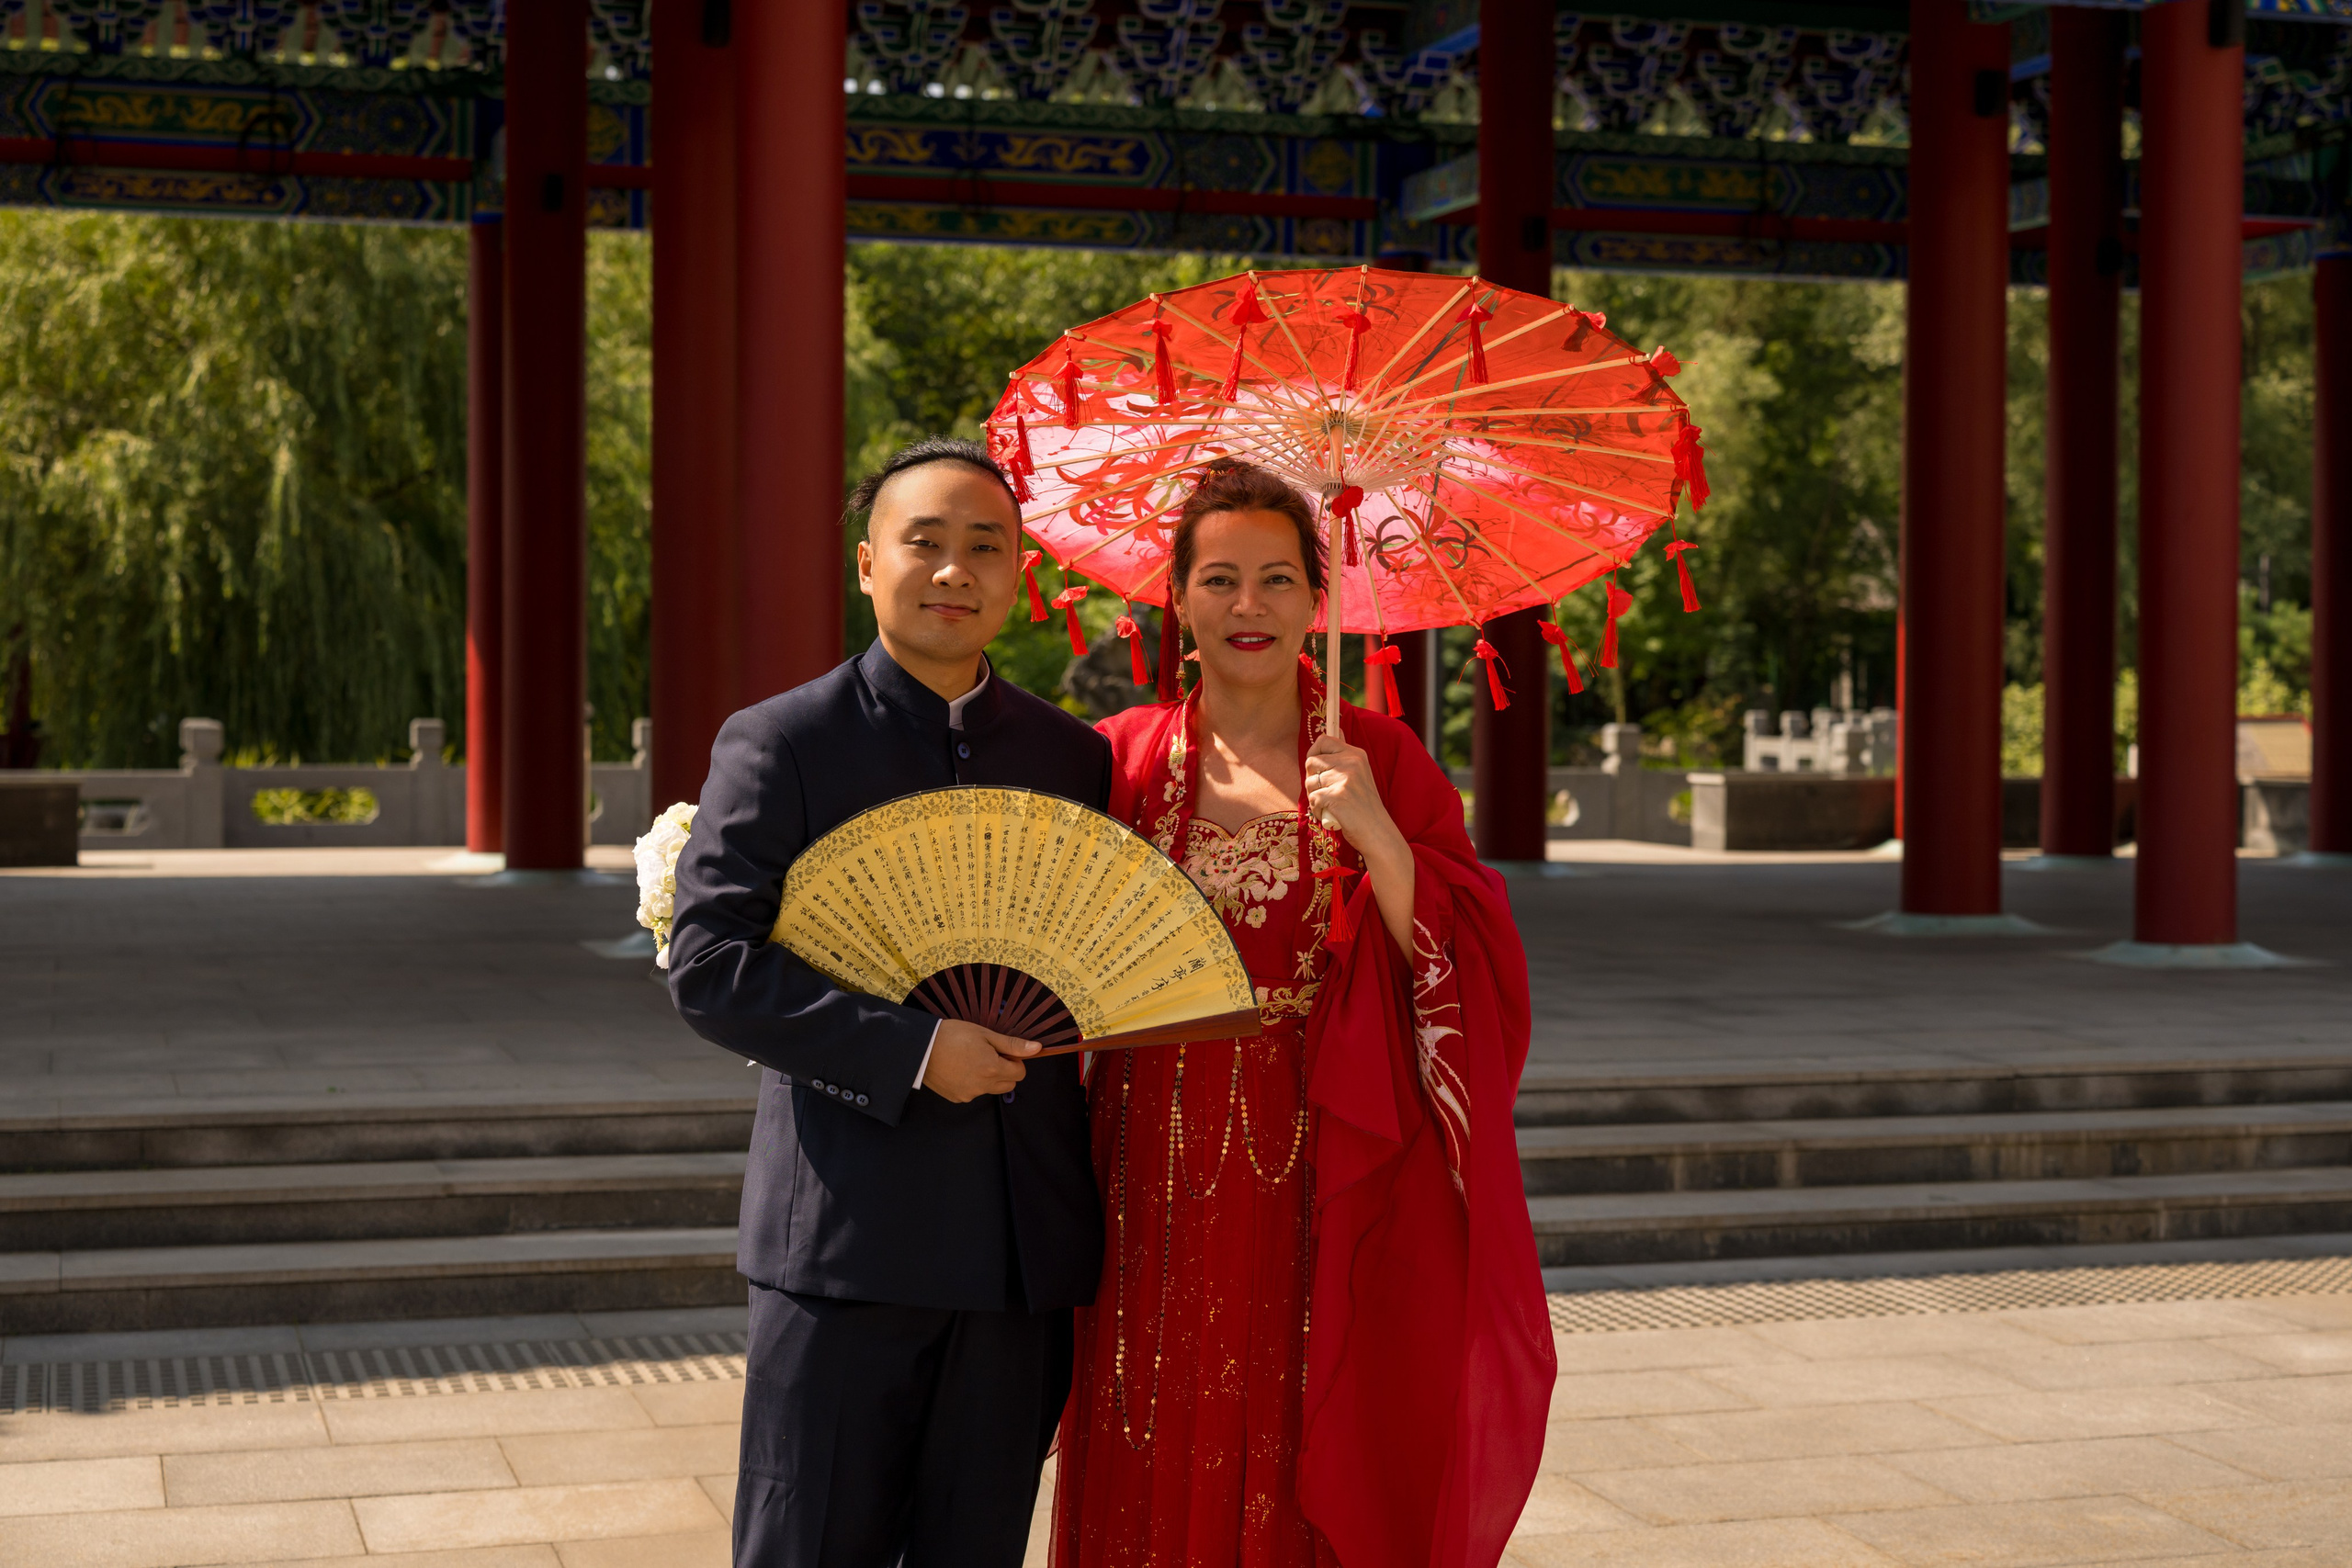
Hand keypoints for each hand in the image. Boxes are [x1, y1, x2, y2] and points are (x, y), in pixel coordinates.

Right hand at [922, 1019, 1037, 1102]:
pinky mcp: (957, 1098)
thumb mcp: (985, 1034)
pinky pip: (974, 1093)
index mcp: (993, 1069)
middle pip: (1009, 1084)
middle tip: (988, 1055)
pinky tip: (960, 1069)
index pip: (1020, 1073)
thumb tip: (1037, 1049)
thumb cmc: (953, 1036)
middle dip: (1004, 1071)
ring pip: (991, 1089)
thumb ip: (1012, 1045)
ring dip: (989, 1078)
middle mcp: (983, 1086)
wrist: (920, 1048)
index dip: (1014, 1061)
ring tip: (971, 1060)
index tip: (1000, 1051)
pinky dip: (973, 1083)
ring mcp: (969, 1094)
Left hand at [1305, 734, 1402, 850]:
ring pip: (1309, 782)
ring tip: (1329, 805)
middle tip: (1324, 792)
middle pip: (1311, 761)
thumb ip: (1345, 755)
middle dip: (1311, 779)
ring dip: (1314, 797)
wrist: (1377, 831)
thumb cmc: (1364, 805)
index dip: (1314, 753)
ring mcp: (1345, 779)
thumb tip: (1337, 729)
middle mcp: (1351, 762)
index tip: (1317, 767)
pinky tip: (1329, 814)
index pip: (1324, 740)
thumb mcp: (1359, 773)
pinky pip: (1313, 799)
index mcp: (1356, 754)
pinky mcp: (1337, 796)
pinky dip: (1317, 810)